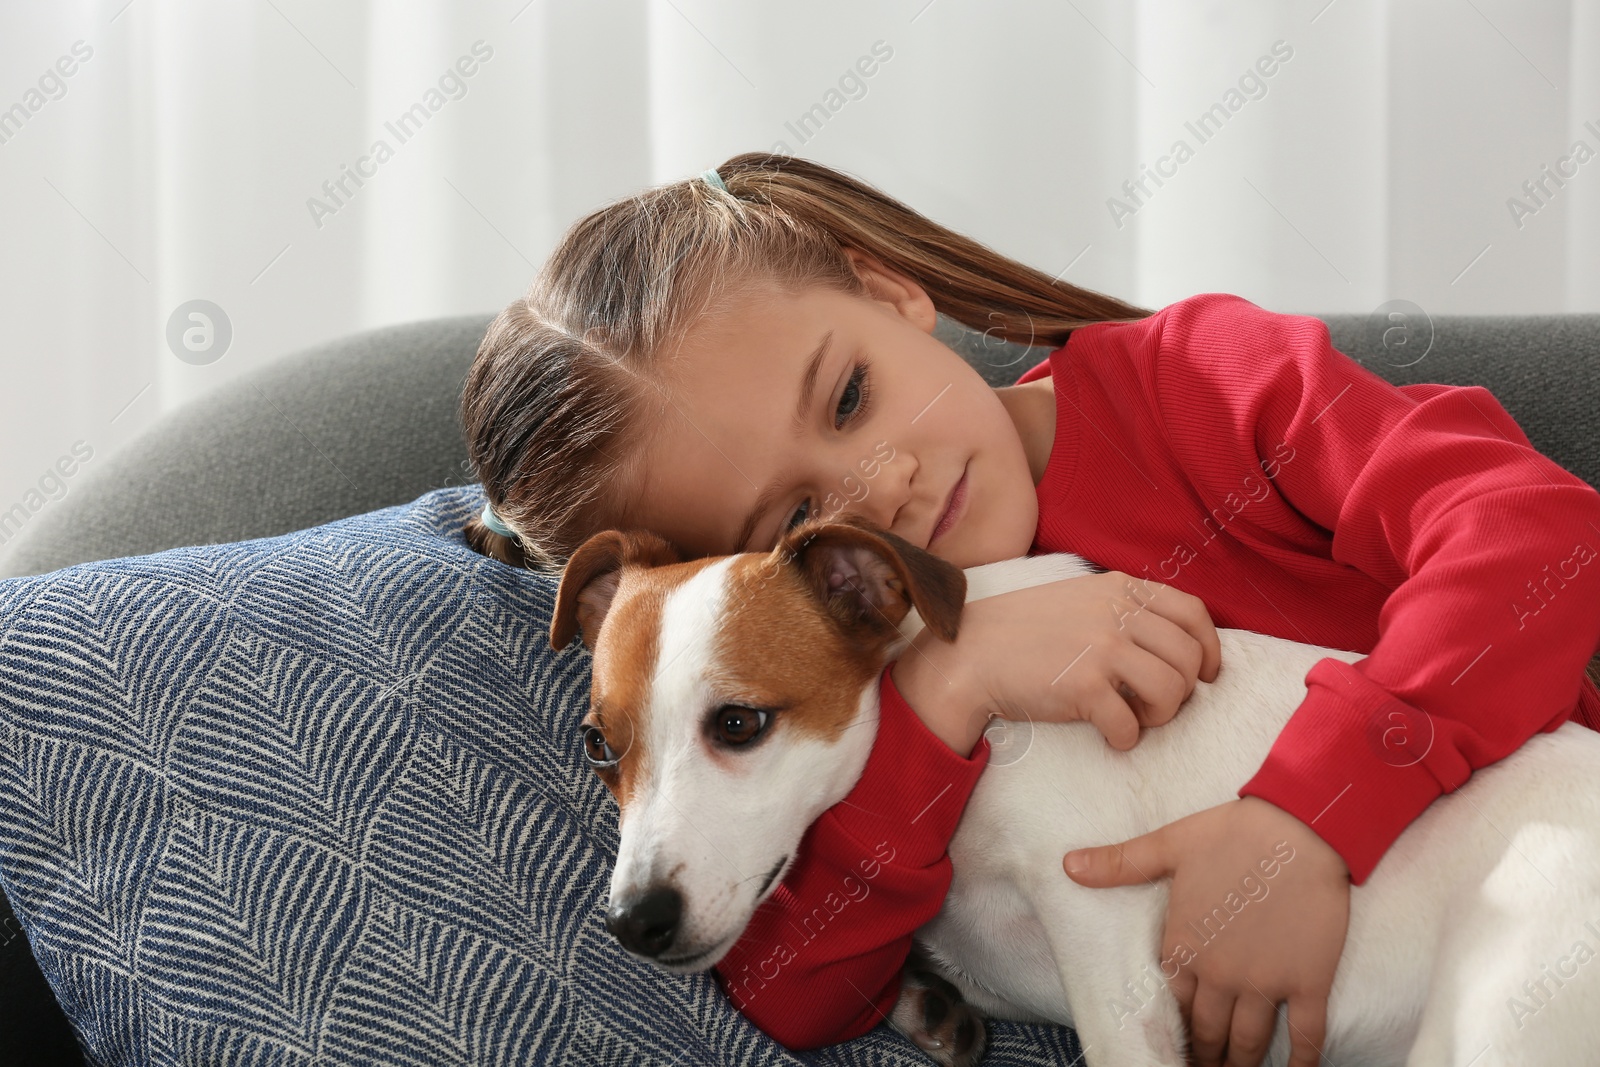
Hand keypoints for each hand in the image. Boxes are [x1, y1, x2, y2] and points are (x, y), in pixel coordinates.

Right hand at [892, 570, 1220, 754]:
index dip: (1210, 649)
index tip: (1207, 675)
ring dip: (1160, 716)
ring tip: (1135, 720)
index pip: (1193, 612)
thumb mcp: (1078, 599)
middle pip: (1189, 657)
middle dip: (1184, 690)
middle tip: (1157, 706)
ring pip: (1172, 691)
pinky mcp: (1084, 687)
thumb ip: (1121, 609)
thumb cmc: (1022, 632)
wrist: (969, 655)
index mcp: (1119, 588)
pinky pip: (1130, 725)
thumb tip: (1170, 642)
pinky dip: (1125, 739)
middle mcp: (1116, 613)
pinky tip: (1108, 737)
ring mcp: (1102, 648)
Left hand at [1063, 797, 1350, 1066]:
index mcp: (1185, 944)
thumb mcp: (1168, 844)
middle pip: (1207, 1030)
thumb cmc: (1231, 832)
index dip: (1167, 1028)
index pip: (1168, 1002)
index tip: (1170, 1047)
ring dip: (1240, 1063)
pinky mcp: (1308, 980)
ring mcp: (1266, 981)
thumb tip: (1067, 865)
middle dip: (1203, 1055)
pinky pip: (1306, 1033)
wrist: (1300, 827)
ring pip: (1248, 1040)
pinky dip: (1302, 1060)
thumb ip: (1119, 863)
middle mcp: (1221, 973)